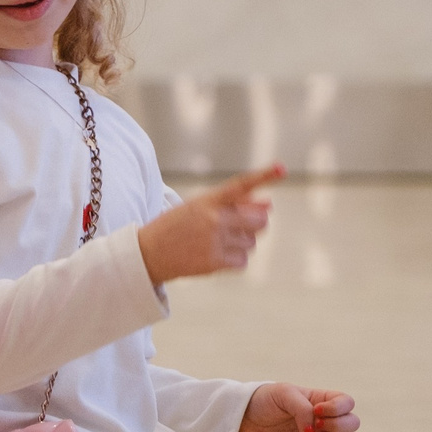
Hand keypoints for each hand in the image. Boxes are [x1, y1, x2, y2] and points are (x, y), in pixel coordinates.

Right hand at [137, 165, 281, 283]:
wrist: (149, 253)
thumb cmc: (177, 226)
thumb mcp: (200, 206)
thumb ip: (234, 204)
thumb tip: (269, 205)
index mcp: (208, 200)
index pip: (241, 185)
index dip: (264, 176)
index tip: (282, 169)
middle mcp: (214, 219)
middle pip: (259, 221)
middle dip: (256, 223)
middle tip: (240, 226)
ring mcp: (215, 241)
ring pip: (252, 242)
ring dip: (243, 242)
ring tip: (219, 241)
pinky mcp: (214, 262)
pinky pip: (243, 260)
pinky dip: (235, 259)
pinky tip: (217, 255)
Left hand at [236, 385, 358, 431]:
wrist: (244, 422)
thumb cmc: (266, 402)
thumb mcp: (284, 394)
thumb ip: (302, 408)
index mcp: (322, 400)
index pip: (347, 403)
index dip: (339, 408)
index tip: (317, 410)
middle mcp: (325, 420)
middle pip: (353, 424)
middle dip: (339, 425)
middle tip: (317, 425)